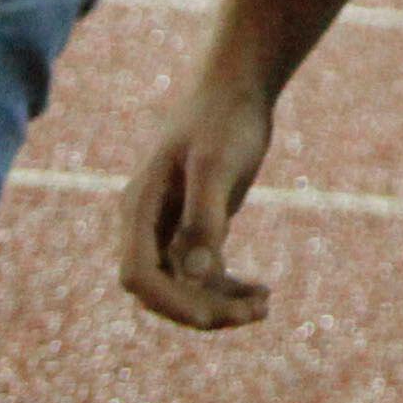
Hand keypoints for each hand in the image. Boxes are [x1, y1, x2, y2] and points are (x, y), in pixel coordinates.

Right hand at [116, 78, 278, 330]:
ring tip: (264, 307)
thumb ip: (203, 216)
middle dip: (201, 308)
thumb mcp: (217, 163)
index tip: (214, 317)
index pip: (139, 276)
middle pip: (160, 289)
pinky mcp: (194, 224)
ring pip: (183, 285)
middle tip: (254, 313)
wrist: (237, 85)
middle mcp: (147, 223)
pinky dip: (226, 286)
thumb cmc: (224, 118)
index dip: (171, 303)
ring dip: (218, 302)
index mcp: (139, 209)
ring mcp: (169, 226)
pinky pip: (201, 272)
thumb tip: (195, 274)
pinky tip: (261, 293)